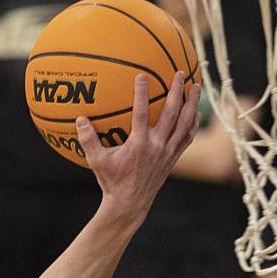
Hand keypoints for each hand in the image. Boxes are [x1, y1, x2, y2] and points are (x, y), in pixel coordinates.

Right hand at [77, 72, 201, 225]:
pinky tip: (196, 113)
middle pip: (171, 114)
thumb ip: (88, 141)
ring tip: (197, 86)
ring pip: (185, 124)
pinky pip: (187, 138)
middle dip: (177, 92)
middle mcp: (156, 147)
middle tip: (180, 73)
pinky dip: (193, 124)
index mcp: (138, 145)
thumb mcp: (97, 162)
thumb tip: (79, 119)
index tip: (141, 76)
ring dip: (192, 104)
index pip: (141, 114)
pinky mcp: (173, 159)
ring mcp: (167, 153)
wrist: (129, 204)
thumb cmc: (112, 182)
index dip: (141, 94)